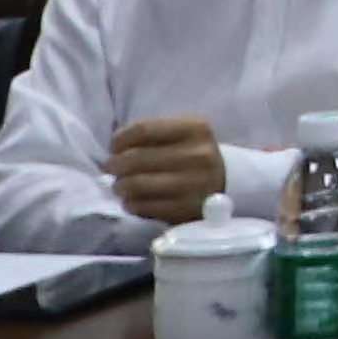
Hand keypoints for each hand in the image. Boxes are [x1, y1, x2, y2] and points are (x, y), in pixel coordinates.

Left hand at [108, 117, 231, 223]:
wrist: (226, 183)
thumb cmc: (192, 154)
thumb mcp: (183, 134)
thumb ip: (152, 135)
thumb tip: (113, 151)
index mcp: (196, 129)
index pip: (143, 129)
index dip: (120, 139)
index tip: (115, 148)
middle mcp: (199, 155)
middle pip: (136, 158)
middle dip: (115, 165)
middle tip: (112, 169)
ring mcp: (194, 184)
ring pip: (136, 183)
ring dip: (120, 186)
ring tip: (120, 186)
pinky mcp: (187, 209)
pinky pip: (144, 207)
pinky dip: (131, 204)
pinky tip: (133, 201)